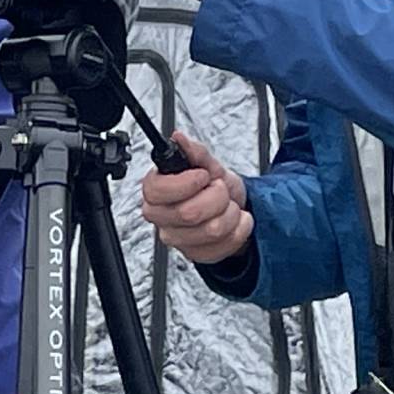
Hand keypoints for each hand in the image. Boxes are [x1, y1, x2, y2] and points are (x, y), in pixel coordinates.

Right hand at [141, 132, 253, 264]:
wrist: (231, 206)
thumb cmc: (214, 185)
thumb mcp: (207, 163)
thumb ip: (194, 152)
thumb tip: (178, 138)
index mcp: (155, 191)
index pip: (158, 191)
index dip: (187, 183)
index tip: (203, 176)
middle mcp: (160, 216)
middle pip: (189, 213)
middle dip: (216, 197)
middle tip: (219, 189)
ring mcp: (176, 238)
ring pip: (211, 230)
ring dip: (230, 213)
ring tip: (227, 205)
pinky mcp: (195, 254)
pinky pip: (223, 245)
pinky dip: (239, 229)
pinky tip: (234, 221)